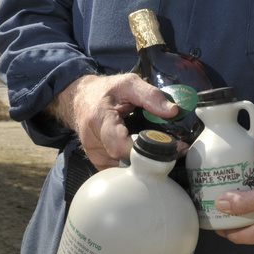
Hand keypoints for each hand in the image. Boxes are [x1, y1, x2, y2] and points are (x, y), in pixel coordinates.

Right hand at [50, 73, 178, 169]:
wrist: (81, 97)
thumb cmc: (106, 91)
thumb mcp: (129, 83)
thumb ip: (151, 95)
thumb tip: (172, 111)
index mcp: (100, 119)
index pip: (117, 145)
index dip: (140, 149)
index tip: (159, 143)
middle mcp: (93, 140)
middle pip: (123, 160)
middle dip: (147, 156)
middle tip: (167, 147)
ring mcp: (94, 154)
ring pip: (122, 168)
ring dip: (141, 162)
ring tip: (154, 146)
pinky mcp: (97, 161)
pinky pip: (118, 169)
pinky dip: (132, 163)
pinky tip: (140, 151)